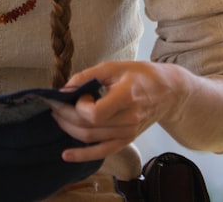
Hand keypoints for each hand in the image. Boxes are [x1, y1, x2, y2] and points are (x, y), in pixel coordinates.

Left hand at [47, 61, 186, 162]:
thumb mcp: (114, 67)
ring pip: (91, 139)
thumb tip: (64, 89)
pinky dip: (83, 155)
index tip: (75, 93)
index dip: (78, 106)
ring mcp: (128, 133)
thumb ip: (87, 76)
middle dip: (64, 116)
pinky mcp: (127, 140)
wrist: (168, 92)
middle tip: (53, 105)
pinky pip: (102, 152)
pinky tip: (66, 155)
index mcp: (127, 97)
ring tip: (57, 117)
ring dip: (68, 129)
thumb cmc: (141, 75)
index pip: (95, 113)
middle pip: (88, 127)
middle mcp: (129, 119)